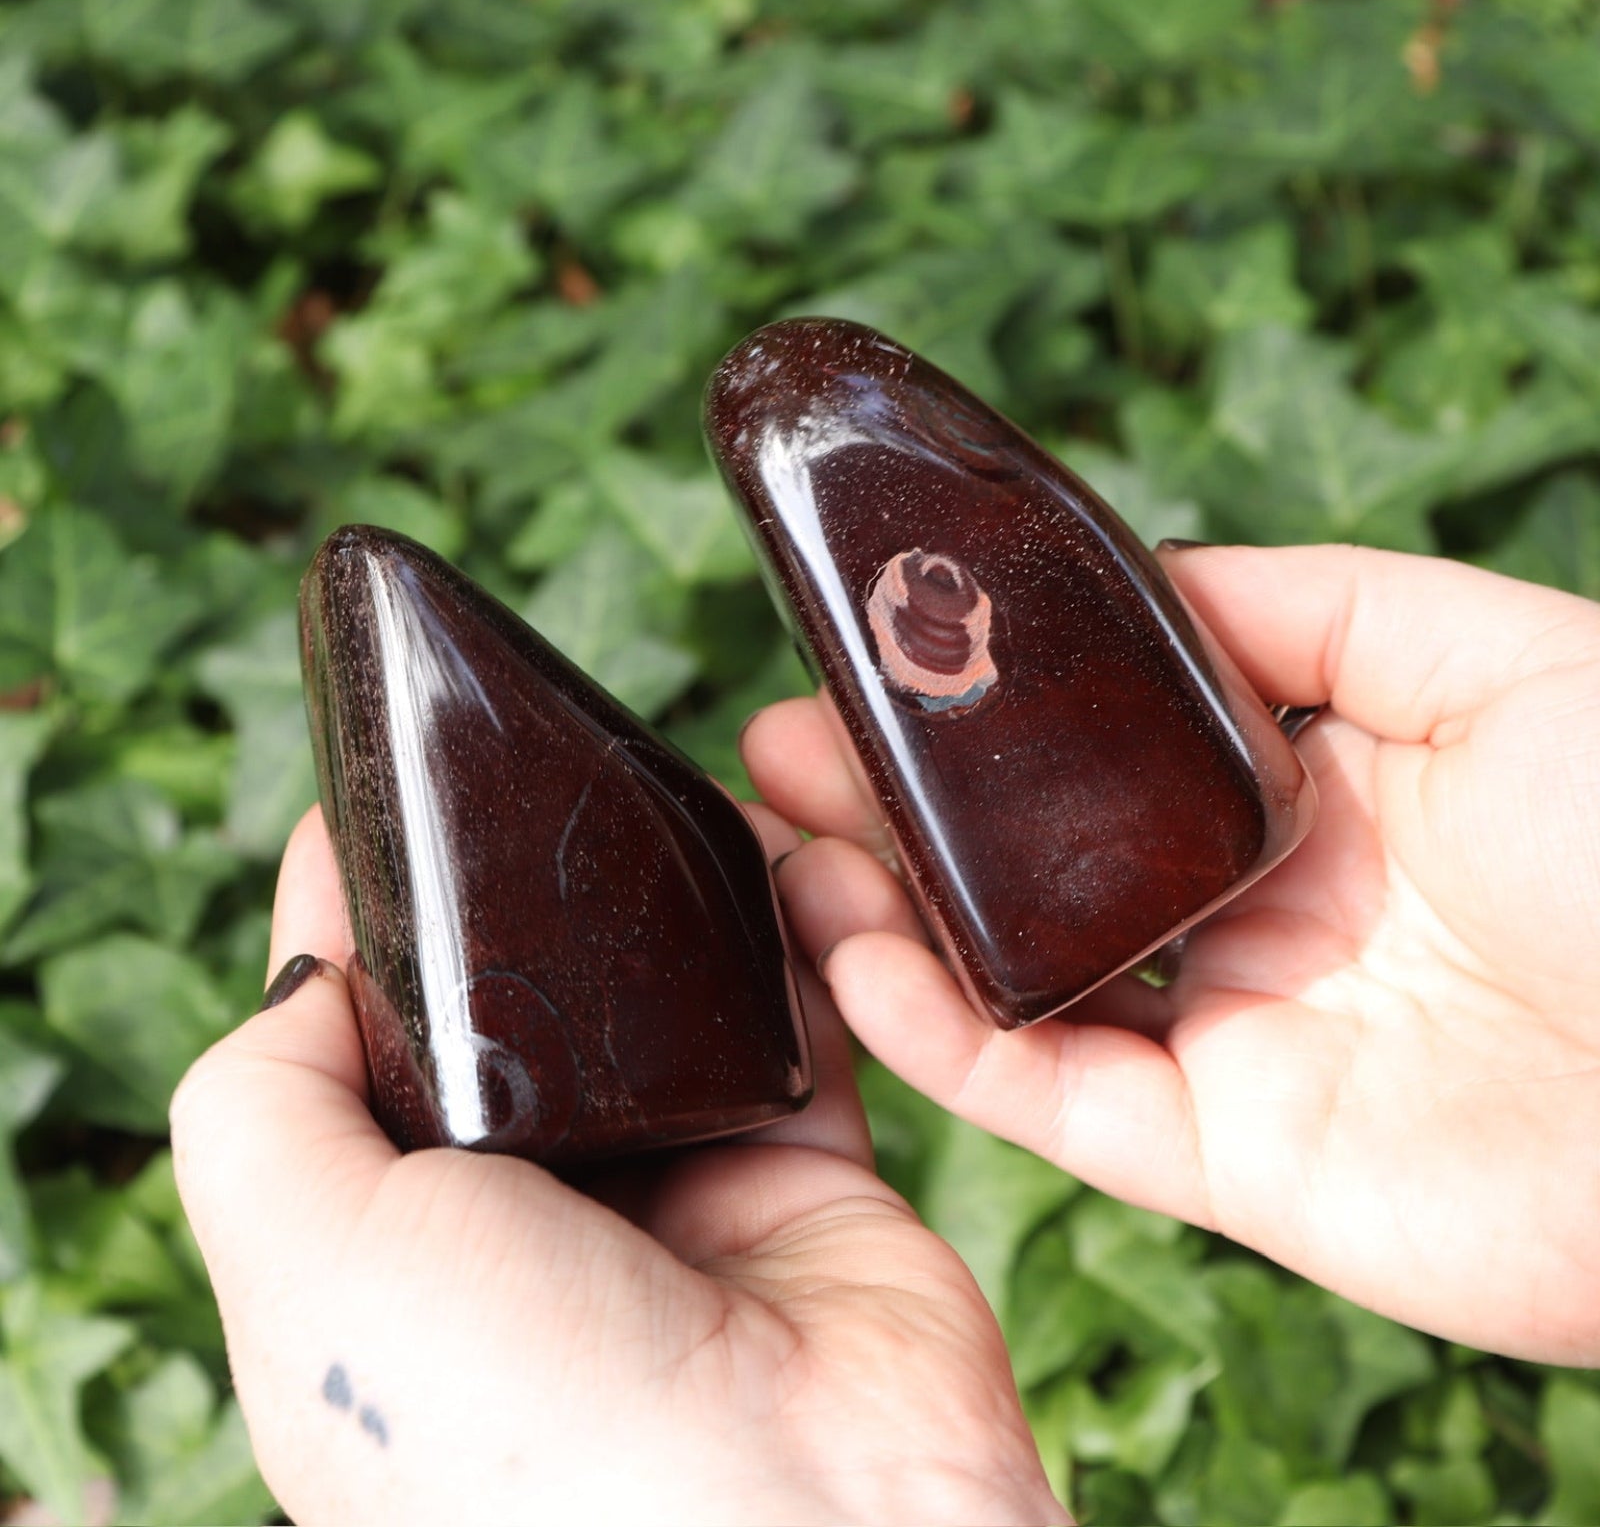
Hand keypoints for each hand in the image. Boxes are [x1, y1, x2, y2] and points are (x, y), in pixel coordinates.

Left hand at [171, 807, 1064, 1526]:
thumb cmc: (521, 1429)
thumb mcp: (310, 1260)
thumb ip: (261, 1102)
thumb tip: (308, 967)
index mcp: (396, 1251)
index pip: (362, 1044)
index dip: (364, 917)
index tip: (384, 802)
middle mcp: (533, 1222)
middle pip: (525, 1008)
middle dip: (532, 895)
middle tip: (552, 770)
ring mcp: (675, 1194)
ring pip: (666, 1001)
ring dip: (673, 901)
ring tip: (669, 786)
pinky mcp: (804, 1173)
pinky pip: (796, 1020)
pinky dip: (793, 940)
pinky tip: (774, 855)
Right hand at [744, 545, 1599, 1365]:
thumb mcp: (1491, 654)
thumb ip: (1305, 608)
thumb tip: (1142, 579)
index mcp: (1316, 792)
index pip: (1106, 752)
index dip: (991, 711)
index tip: (882, 657)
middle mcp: (1260, 914)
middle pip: (1037, 864)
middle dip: (900, 805)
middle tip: (775, 746)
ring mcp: (1239, 1038)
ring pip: (1020, 982)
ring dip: (889, 918)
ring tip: (785, 848)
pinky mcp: (1231, 1158)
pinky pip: (1053, 1100)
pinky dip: (945, 1041)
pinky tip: (860, 959)